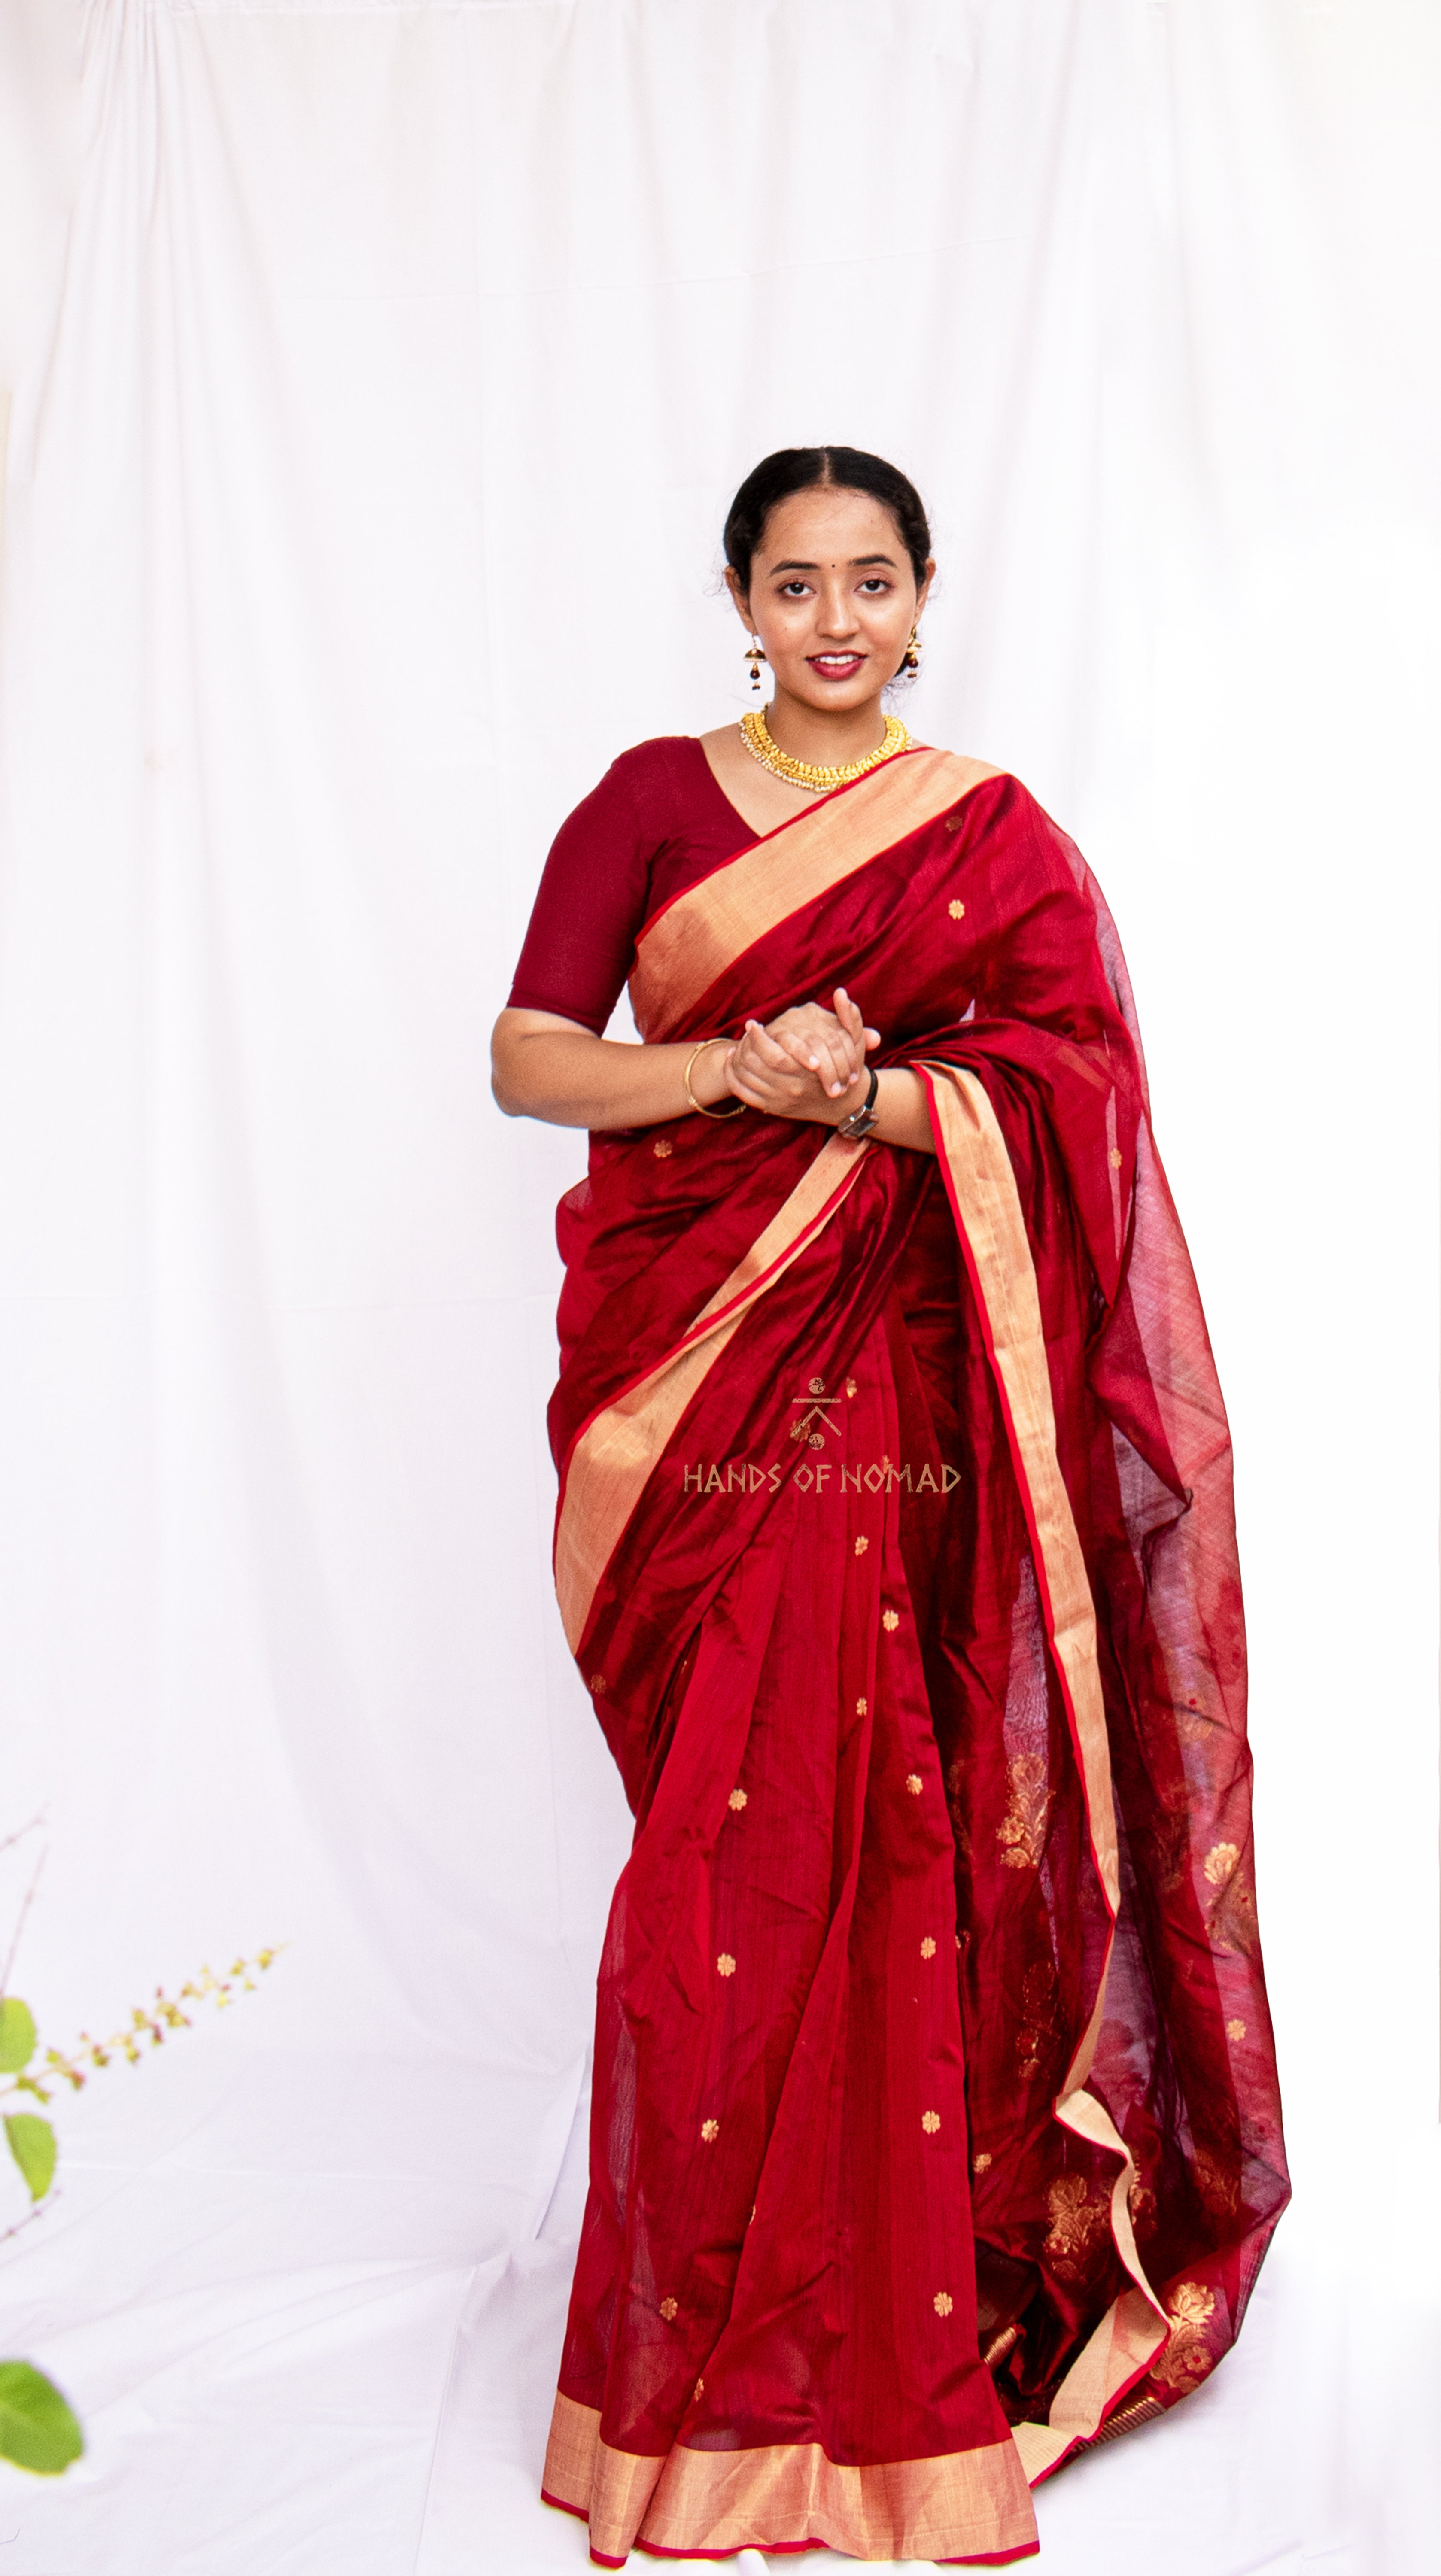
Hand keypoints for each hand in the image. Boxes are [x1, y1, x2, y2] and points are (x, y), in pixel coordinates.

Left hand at [727, 988, 879, 1122]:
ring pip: (747, 1079)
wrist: (842, 1101)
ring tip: (737, 1045)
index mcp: (806, 1072)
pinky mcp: (771, 1107)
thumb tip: (841, 992)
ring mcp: (779, 1100)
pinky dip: (733, 1078)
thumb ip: (850, 1017)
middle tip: (743, 1031)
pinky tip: (733, 1062)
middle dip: (745, 1046)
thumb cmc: (847, 1068)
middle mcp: (791, 1088)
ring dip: (738, 1060)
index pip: (774, 1055)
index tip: (753, 1024)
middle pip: (756, 1067)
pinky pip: (743, 1093)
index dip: (758, 1038)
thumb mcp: (854, 1042)